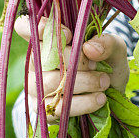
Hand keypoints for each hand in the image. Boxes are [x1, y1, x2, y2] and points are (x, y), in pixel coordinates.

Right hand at [15, 16, 129, 120]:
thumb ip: (107, 43)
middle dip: (75, 60)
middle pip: (43, 56)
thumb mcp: (115, 49)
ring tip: (104, 82)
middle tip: (95, 65)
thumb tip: (89, 48)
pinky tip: (100, 98)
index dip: (41, 28)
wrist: (112, 96)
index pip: (24, 27)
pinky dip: (83, 103)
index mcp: (47, 40)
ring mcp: (36, 87)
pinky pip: (58, 107)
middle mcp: (36, 62)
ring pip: (51, 82)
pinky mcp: (44, 110)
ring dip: (83, 82)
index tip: (69, 34)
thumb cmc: (107, 65)